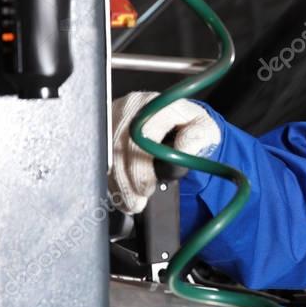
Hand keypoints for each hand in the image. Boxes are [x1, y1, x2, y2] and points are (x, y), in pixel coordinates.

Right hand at [109, 91, 220, 213]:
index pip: (141, 135)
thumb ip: (199, 136)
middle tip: (137, 202)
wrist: (178, 122)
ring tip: (130, 202)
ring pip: (107, 154)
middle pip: (119, 146)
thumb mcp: (205, 129)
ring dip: (117, 182)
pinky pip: (100, 156)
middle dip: (127, 180)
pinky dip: (110, 178)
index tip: (147, 187)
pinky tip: (120, 193)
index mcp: (157, 104)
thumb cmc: (191, 126)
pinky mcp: (106, 128)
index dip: (141, 166)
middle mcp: (132, 106)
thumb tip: (185, 144)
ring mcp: (115, 115)